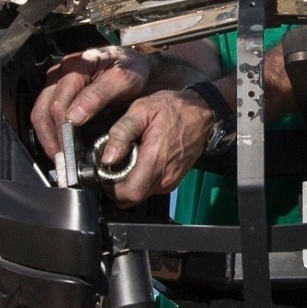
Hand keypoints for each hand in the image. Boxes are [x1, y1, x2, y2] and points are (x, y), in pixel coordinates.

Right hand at [30, 46, 152, 157]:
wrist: (138, 65)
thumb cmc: (132, 70)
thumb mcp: (123, 80)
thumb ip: (98, 96)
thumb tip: (73, 117)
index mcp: (75, 67)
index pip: (59, 103)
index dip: (61, 129)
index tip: (68, 148)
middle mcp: (61, 73)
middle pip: (43, 109)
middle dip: (49, 137)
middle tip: (61, 158)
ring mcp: (57, 82)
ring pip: (41, 112)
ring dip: (47, 136)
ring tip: (59, 156)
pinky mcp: (59, 91)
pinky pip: (46, 113)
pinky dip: (51, 131)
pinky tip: (60, 145)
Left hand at [98, 88, 216, 204]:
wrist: (202, 113)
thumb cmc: (173, 109)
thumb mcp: (141, 110)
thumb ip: (121, 133)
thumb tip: (107, 158)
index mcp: (155, 161)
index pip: (128, 193)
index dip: (110, 188)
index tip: (104, 172)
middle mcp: (164, 177)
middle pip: (132, 198)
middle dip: (116, 187)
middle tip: (112, 165)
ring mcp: (170, 181)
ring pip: (141, 195)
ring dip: (128, 183)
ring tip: (127, 160)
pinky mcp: (173, 180)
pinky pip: (150, 188)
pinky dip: (140, 180)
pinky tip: (140, 161)